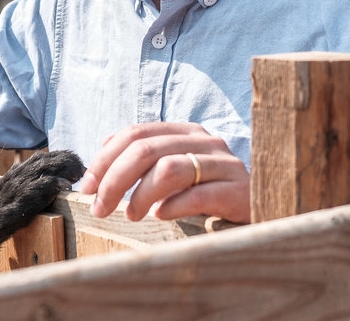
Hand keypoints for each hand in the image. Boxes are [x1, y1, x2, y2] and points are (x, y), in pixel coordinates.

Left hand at [79, 122, 249, 223]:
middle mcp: (205, 141)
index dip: (104, 160)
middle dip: (114, 179)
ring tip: (130, 215)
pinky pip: (199, 194)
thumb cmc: (209, 195)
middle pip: (146, 150)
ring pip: (169, 168)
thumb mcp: (174, 173)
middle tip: (99, 207)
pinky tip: (159, 216)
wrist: (263, 213)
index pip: (134, 134)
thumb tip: (99, 163)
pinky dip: (173, 205)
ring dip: (140, 194)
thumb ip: (144, 162)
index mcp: (184, 132)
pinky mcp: (240, 191)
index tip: (86, 187)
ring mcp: (225, 164)